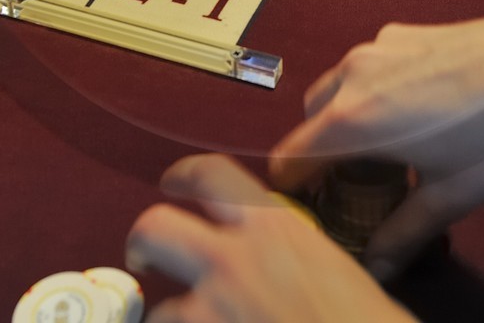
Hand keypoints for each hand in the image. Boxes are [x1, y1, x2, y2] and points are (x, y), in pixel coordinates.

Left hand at [127, 155, 414, 322]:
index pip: (211, 174)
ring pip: (158, 309)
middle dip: (143, 240)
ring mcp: (211, 311)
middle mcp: (233, 261)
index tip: (174, 183)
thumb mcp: (340, 273)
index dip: (184, 174)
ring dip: (172, 319)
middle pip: (156, 227)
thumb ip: (299, 257)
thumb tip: (290, 268)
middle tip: (146, 257)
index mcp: (274, 229)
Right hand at [270, 9, 483, 279]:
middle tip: (360, 187)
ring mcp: (380, 45)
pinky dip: (376, 91)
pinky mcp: (407, 30)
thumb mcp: (452, 195)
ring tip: (394, 150)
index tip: (316, 210)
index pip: (290, 159)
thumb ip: (402, 233)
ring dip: (349, 118)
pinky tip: (423, 112)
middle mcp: (354, 75)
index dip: (294, 191)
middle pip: (311, 119)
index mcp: (354, 120)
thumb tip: (374, 269)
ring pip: (340, 87)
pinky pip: (371, 66)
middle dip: (323, 153)